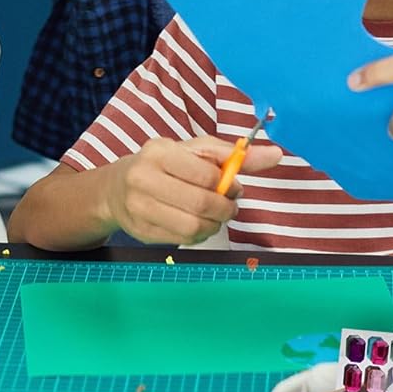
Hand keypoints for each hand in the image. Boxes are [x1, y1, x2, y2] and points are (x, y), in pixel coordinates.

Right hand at [103, 135, 283, 245]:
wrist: (116, 188)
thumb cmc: (163, 164)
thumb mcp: (194, 151)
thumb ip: (234, 155)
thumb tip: (276, 155)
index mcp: (159, 152)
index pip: (206, 175)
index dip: (228, 185)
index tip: (234, 186)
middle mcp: (144, 179)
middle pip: (201, 204)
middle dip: (225, 208)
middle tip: (229, 206)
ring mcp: (139, 208)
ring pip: (193, 227)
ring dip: (214, 225)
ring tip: (215, 216)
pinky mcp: (141, 232)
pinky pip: (182, 240)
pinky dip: (199, 235)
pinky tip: (198, 224)